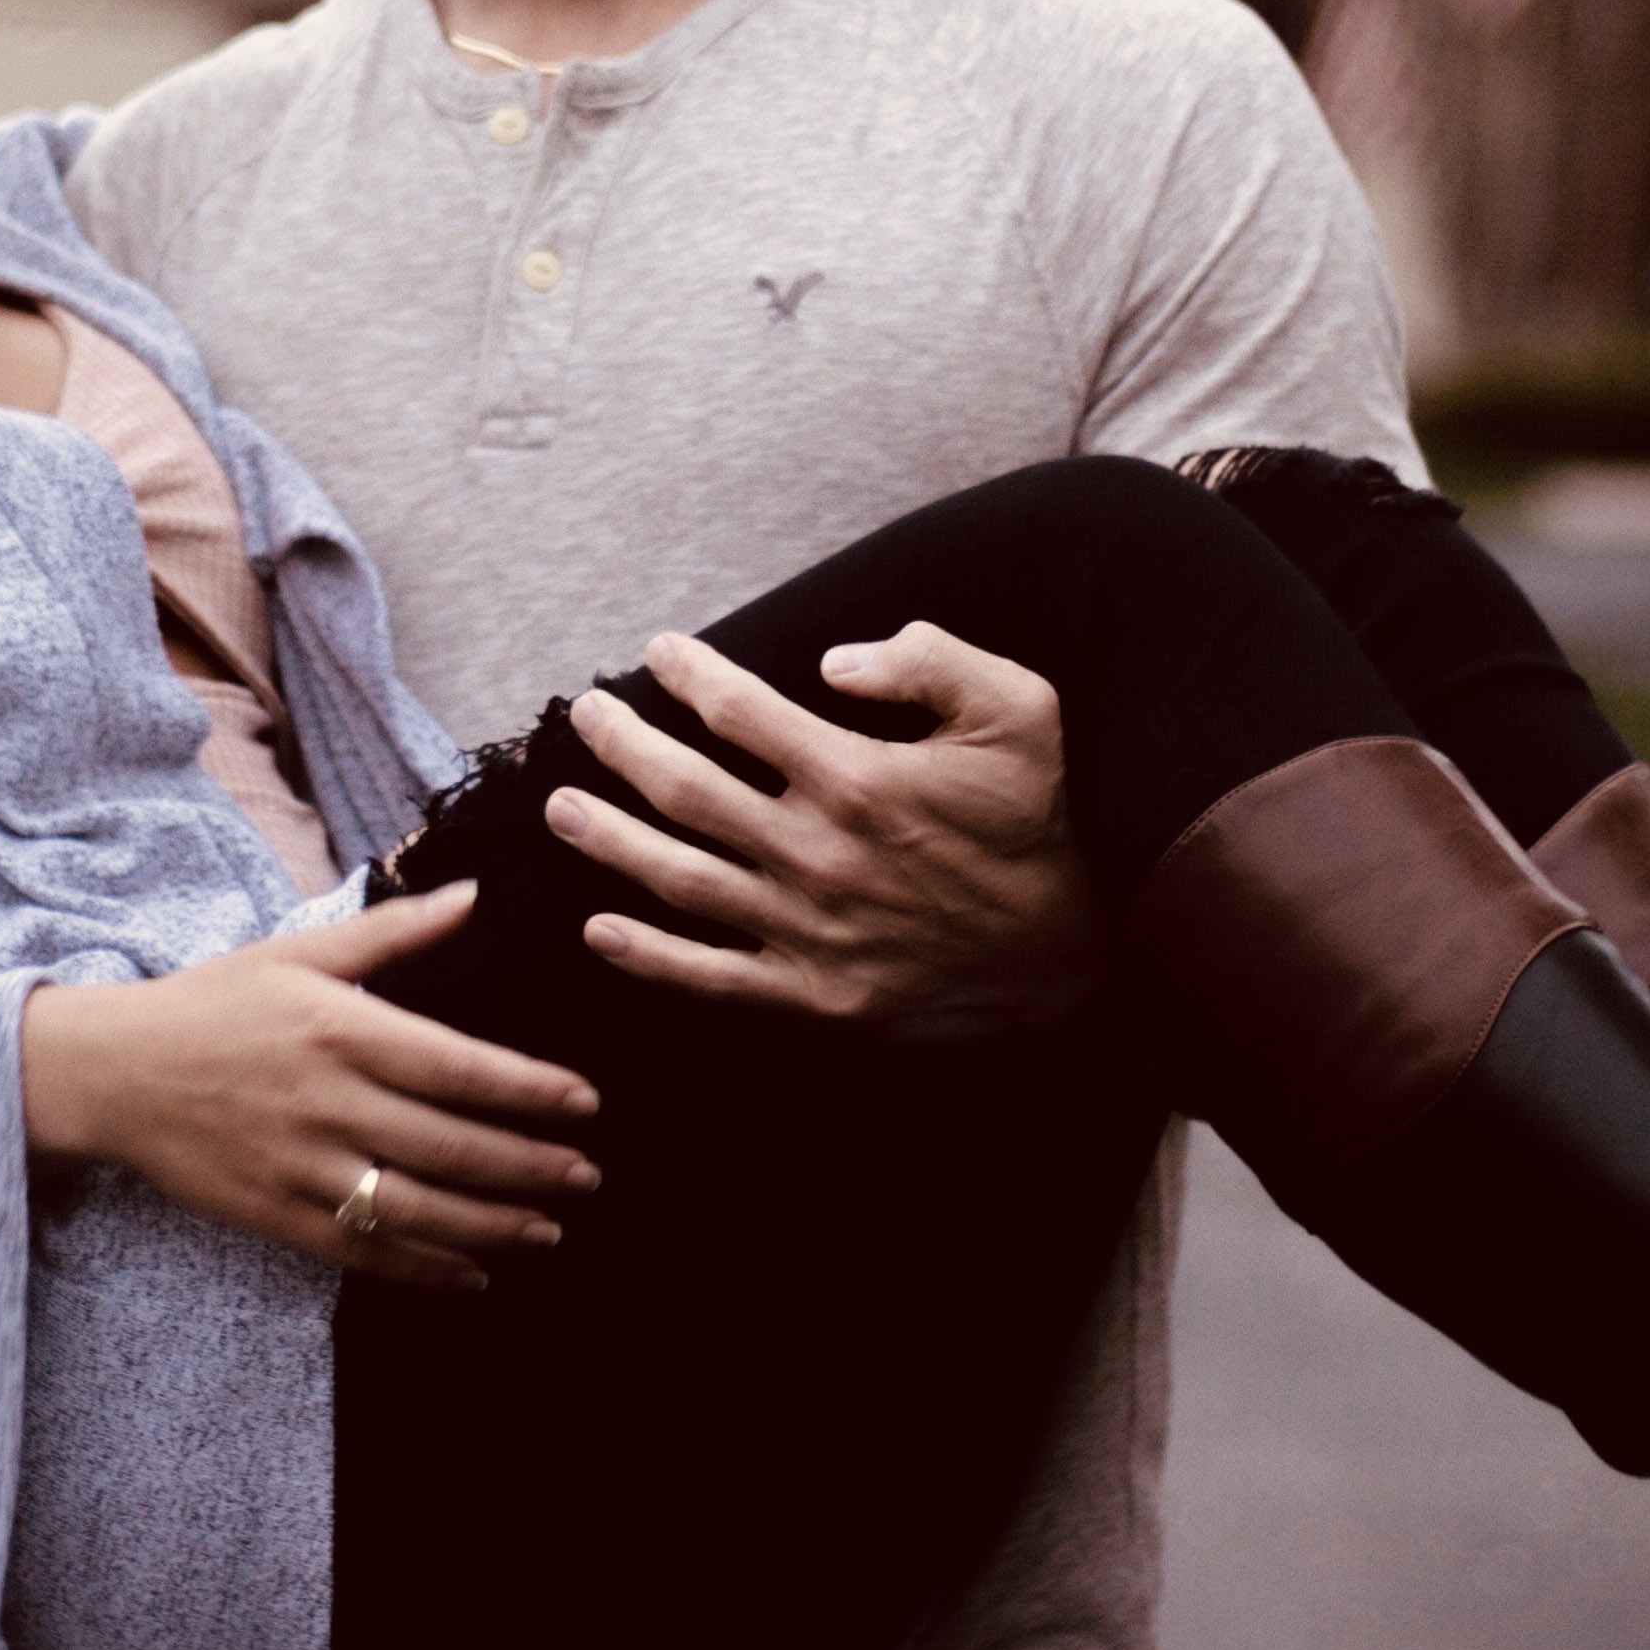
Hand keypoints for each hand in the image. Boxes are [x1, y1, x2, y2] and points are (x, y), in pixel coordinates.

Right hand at [15, 884, 602, 1291]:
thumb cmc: (215, 1002)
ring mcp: (302, 1167)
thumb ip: (393, 931)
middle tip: (586, 1176)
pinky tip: (475, 1272)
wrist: (116, 1072)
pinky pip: (367, 1252)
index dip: (529, 1092)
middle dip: (530, 1167)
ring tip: (550, 1229)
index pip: (459, 1067)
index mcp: (341, 1029)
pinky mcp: (278, 1216)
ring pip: (418, 1210)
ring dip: (494, 1226)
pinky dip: (427, 1269)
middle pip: (451, 1147)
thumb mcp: (300, 951)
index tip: (585, 1104)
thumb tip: (474, 896)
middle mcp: (328, 1102)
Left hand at [544, 623, 1103, 1038]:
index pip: (740, 712)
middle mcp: (821, 856)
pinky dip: (651, 958)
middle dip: (623, 747)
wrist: (1090, 948)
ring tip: (559, 808)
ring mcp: (813, 934)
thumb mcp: (1020, 709)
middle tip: (584, 716)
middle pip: (688, 792)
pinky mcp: (820, 998)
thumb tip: (832, 659)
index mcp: (859, 779)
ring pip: (681, 882)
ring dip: (611, 842)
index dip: (689, 675)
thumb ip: (929, 662)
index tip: (656, 651)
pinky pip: (714, 978)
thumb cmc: (1049, 815)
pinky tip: (602, 929)